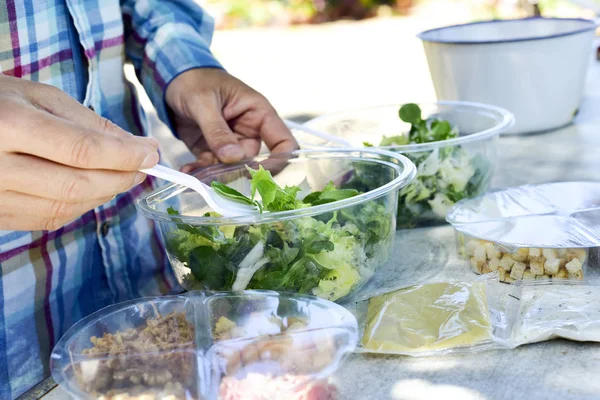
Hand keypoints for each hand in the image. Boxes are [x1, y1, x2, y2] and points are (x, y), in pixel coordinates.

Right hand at [0, 75, 158, 230]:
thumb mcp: (36, 95)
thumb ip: (86, 122)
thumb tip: (134, 147)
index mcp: (8, 124)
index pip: (83, 150)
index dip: (125, 156)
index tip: (151, 153)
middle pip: (78, 185)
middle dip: (120, 178)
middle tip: (141, 167)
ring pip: (65, 208)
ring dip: (103, 195)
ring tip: (120, 176)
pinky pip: (45, 219)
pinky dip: (78, 207)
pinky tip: (91, 189)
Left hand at [165, 68, 298, 171]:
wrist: (174, 79)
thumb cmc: (195, 81)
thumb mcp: (204, 102)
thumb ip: (218, 130)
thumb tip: (234, 157)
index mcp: (259, 114)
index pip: (284, 142)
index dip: (278, 160)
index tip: (258, 171)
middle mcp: (250, 132)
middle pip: (254, 162)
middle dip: (234, 171)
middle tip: (213, 174)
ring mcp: (232, 143)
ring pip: (231, 169)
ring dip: (213, 174)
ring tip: (192, 172)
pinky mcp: (214, 151)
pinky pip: (212, 167)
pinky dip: (200, 171)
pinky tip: (187, 170)